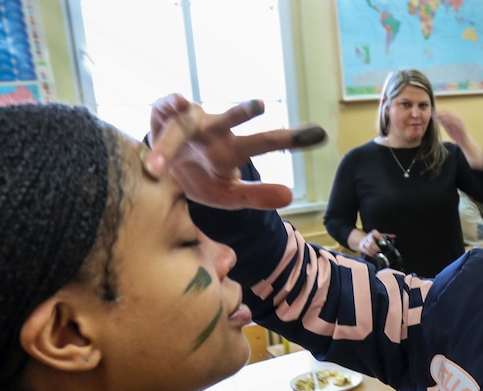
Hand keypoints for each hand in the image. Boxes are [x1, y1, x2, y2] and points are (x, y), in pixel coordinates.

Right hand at [145, 94, 326, 209]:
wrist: (163, 170)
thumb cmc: (201, 179)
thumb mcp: (229, 196)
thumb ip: (257, 197)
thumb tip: (290, 196)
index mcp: (233, 150)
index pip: (265, 143)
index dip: (290, 139)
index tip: (320, 134)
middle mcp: (215, 131)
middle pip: (231, 120)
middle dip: (243, 112)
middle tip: (260, 104)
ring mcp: (189, 123)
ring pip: (191, 118)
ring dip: (189, 116)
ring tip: (195, 107)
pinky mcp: (163, 118)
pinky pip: (165, 108)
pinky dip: (169, 103)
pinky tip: (179, 102)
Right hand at [358, 230, 392, 255]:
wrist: (363, 239)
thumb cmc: (374, 238)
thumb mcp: (381, 235)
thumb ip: (387, 236)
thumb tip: (394, 236)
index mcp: (374, 233)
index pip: (376, 234)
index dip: (379, 237)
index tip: (382, 241)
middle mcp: (368, 236)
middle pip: (372, 243)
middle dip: (376, 248)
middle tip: (380, 251)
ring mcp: (364, 241)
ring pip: (369, 248)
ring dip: (374, 252)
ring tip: (377, 254)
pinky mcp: (362, 246)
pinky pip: (366, 251)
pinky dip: (370, 254)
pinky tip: (374, 255)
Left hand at [434, 109, 468, 144]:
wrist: (464, 141)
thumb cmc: (455, 134)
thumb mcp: (448, 128)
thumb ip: (443, 123)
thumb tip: (436, 118)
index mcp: (455, 117)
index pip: (447, 111)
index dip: (440, 111)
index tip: (434, 112)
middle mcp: (458, 118)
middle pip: (449, 113)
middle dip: (441, 113)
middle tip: (435, 114)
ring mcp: (460, 122)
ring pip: (451, 117)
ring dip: (444, 116)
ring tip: (437, 117)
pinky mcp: (461, 126)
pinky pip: (454, 123)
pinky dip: (448, 122)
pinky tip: (443, 122)